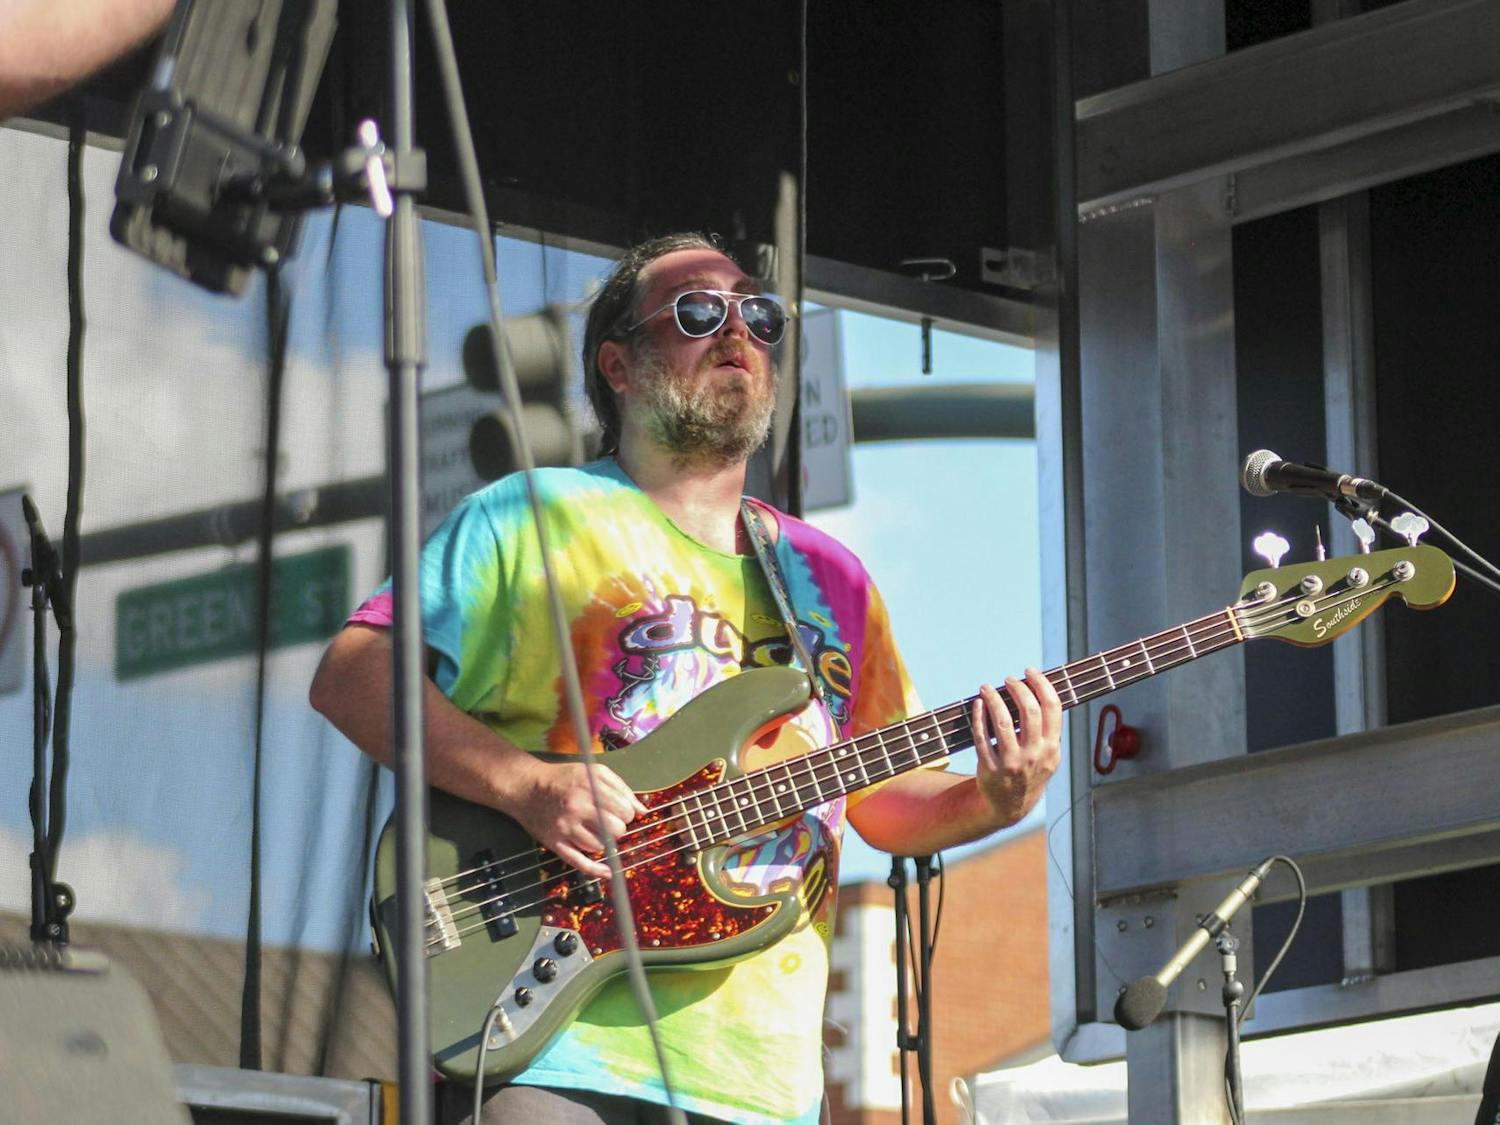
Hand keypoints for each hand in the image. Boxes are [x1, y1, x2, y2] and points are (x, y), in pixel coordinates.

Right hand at [511, 758, 647, 879]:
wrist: (525, 786)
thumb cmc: (562, 778)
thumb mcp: (593, 771)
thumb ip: (621, 788)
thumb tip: (643, 810)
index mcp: (589, 788)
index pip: (624, 810)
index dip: (627, 813)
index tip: (621, 812)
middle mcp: (577, 807)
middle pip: (615, 830)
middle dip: (618, 827)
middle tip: (610, 822)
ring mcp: (566, 827)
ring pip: (600, 846)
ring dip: (605, 842)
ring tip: (597, 832)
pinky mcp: (555, 843)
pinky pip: (579, 862)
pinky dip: (596, 870)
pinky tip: (607, 872)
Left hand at [970, 667, 1061, 825]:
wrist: (1011, 805)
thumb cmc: (1029, 770)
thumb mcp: (1048, 754)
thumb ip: (1047, 728)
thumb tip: (1036, 688)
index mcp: (1052, 748)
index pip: (1052, 708)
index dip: (1042, 684)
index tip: (1030, 671)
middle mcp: (1034, 755)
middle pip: (1029, 711)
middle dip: (1018, 689)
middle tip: (1008, 679)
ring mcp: (1012, 763)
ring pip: (1003, 722)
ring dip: (994, 699)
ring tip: (986, 688)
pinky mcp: (990, 768)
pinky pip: (982, 737)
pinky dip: (979, 716)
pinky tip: (978, 704)